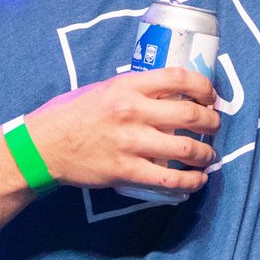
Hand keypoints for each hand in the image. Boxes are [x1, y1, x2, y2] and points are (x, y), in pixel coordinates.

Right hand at [20, 67, 220, 193]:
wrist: (44, 146)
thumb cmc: (72, 114)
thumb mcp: (103, 89)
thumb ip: (135, 89)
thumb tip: (168, 91)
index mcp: (128, 86)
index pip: (179, 77)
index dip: (204, 86)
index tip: (211, 95)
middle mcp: (133, 111)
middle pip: (190, 114)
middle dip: (212, 121)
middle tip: (214, 126)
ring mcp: (131, 143)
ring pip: (186, 149)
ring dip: (206, 153)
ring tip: (209, 155)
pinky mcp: (127, 170)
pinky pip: (169, 179)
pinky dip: (191, 181)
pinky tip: (197, 180)